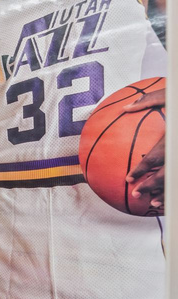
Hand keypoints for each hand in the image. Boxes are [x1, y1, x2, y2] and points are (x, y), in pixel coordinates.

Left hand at [124, 90, 165, 209]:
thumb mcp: (171, 95)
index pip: (157, 156)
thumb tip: (126, 107)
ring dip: (167, 193)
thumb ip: (149, 100)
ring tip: (152, 203)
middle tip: (137, 193)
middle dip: (152, 185)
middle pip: (169, 172)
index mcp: (176, 135)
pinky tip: (169, 197)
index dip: (142, 169)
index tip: (129, 178)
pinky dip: (176, 189)